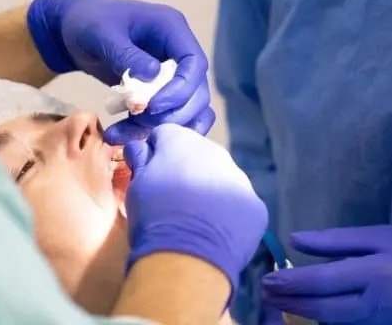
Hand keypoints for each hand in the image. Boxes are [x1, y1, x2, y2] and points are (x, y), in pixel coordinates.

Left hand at [27, 0, 214, 143]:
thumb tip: (152, 75)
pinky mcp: (158, 91)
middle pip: (196, 91)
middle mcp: (177, 51)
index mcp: (171, 28)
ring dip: (159, 127)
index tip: (153, 106)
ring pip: (184, 109)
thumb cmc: (88, 23)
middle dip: (172, 113)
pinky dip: (148, 130)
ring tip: (121, 134)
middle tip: (139, 120)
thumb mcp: (101, 34)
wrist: (73, 31)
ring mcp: (170, 73)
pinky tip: (123, 135)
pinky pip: (166, 116)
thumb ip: (126, 54)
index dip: (181, 89)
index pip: (194, 63)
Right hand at [123, 124, 267, 294]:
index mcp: (182, 142)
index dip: (155, 153)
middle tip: (173, 200)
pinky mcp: (255, 206)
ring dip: (210, 192)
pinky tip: (215, 234)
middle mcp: (216, 153)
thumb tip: (140, 147)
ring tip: (195, 220)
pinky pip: (239, 205)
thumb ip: (140, 160)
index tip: (150, 173)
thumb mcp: (135, 186)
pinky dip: (229, 215)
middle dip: (186, 171)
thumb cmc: (154, 217)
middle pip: (198, 155)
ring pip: (222, 179)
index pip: (166, 135)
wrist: (187, 257)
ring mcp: (240, 179)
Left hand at [261, 226, 391, 323]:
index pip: (323, 281)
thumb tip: (294, 239)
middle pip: (326, 311)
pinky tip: (320, 318)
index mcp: (379, 272)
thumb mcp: (384, 235)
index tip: (268, 281)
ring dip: (310, 318)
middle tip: (266, 295)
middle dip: (293, 304)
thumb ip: (338, 241)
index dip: (291, 284)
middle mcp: (385, 304)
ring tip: (284, 306)